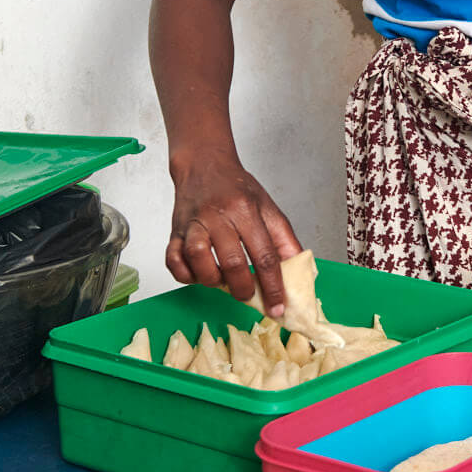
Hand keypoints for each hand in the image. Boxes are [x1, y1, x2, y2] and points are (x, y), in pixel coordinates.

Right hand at [167, 154, 301, 316]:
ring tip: (222, 282)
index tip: (278, 307)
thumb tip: (298, 270)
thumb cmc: (237, 189)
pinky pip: (173, 259)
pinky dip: (184, 274)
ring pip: (198, 258)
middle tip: (248, 296)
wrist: (205, 164)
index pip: (265, 255)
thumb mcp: (268, 207)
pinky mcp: (175, 230)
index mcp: (246, 210)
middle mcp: (219, 216)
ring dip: (211, 279)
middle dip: (243, 288)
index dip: (273, 287)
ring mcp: (194, 223)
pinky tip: (198, 274)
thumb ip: (284, 239)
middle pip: (232, 261)